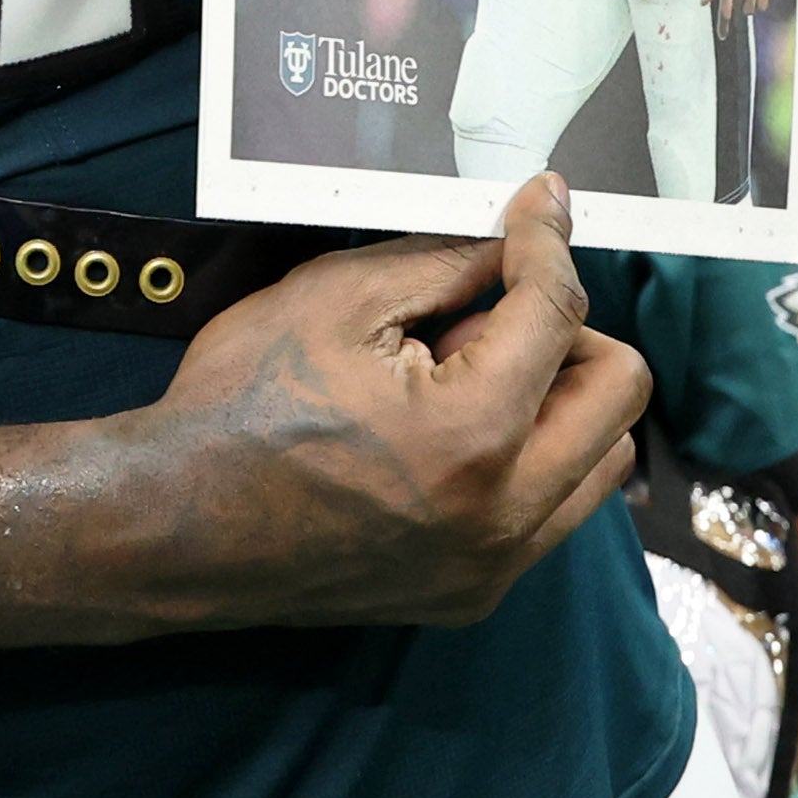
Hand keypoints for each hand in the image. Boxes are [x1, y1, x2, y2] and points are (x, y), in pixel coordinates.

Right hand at [110, 172, 648, 631]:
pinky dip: (530, 457)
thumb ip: (445, 266)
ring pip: (601, 461)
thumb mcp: (337, 298)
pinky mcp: (469, 594)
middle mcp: (504, 516)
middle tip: (497, 306)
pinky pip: (551, 512)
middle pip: (619, 392)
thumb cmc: (243, 402)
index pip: (559, 313)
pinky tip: (453, 430)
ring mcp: (491, 567)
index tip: (540, 202)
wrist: (178, 524)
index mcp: (475, 434)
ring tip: (472, 374)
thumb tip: (514, 243)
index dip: (548, 239)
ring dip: (561, 398)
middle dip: (570, 327)